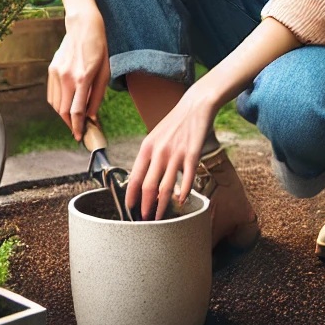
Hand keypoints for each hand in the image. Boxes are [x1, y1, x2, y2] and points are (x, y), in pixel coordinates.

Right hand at [48, 11, 109, 140]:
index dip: (78, 127)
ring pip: (55, 104)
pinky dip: (57, 104)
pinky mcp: (51, 69)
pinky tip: (66, 104)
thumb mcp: (105, 72)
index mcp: (83, 78)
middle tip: (78, 130)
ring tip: (74, 118)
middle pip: (63, 111)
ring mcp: (56, 73)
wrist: (82, 26)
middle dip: (70, 124)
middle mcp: (66, 77)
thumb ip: (97, 95)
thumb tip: (92, 116)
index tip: (80, 137)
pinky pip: (51, 94)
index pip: (77, 111)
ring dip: (63, 115)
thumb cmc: (99, 48)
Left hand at [127, 84, 218, 220]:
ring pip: (166, 187)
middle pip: (148, 186)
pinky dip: (183, 193)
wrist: (195, 105)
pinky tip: (181, 201)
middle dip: (145, 206)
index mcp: (146, 147)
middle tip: (145, 219)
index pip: (134, 177)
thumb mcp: (155, 137)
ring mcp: (175, 154)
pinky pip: (186, 179)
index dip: (130, 196)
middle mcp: (159, 152)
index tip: (129, 209)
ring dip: (161, 206)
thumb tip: (145, 180)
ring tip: (159, 217)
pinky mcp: (192, 154)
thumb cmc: (175, 123)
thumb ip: (150, 157)